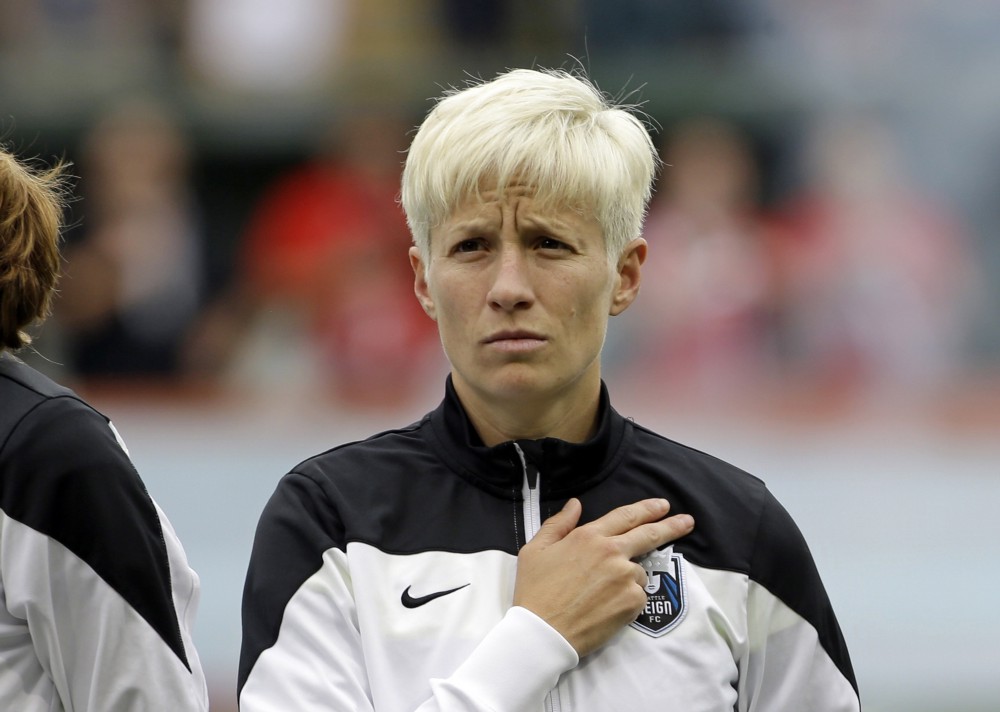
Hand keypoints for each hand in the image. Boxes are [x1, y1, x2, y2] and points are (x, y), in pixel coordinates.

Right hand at [512, 498, 693, 656]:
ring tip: (602, 594)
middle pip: (650, 534)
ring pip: (639, 571)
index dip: (647, 509)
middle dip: (672, 526)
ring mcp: (625, 577)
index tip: (663, 506)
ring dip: (630, 577)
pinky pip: (638, 595)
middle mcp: (612, 552)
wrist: (543, 631)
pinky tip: (606, 607)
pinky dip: (628, 599)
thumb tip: (575, 505)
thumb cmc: (535, 591)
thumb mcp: (536, 549)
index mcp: (589, 536)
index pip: (626, 516)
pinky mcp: (632, 602)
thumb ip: (558, 524)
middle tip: (687, 522)